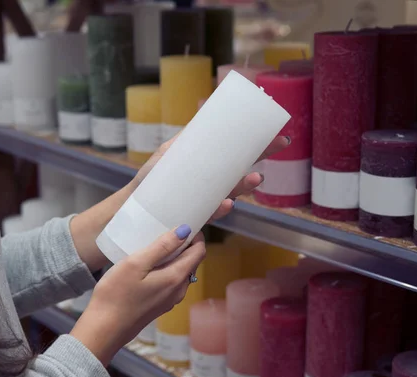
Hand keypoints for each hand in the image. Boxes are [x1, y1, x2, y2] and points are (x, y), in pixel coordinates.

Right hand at [70, 225, 205, 364]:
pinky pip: (171, 281)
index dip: (195, 236)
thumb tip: (185, 230)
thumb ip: (162, 246)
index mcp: (176, 278)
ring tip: (155, 244)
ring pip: (181, 271)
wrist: (104, 329)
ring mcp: (170, 300)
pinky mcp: (160, 305)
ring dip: (174, 257)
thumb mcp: (136, 263)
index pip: (198, 252)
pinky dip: (166, 269)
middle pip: (191, 261)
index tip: (181, 223)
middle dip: (184, 244)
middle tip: (166, 230)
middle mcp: (179, 290)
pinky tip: (149, 265)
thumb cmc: (116, 295)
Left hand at [132, 134, 290, 220]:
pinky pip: (214, 212)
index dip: (258, 145)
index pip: (237, 153)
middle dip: (262, 157)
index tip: (278, 134)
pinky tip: (226, 203)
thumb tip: (201, 120)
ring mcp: (208, 199)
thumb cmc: (151, 180)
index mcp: (209, 166)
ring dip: (245, 186)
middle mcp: (212, 182)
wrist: (136, 206)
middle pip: (243, 169)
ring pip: (233, 192)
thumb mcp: (167, 153)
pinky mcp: (199, 215)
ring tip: (255, 178)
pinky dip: (221, 208)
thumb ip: (183, 141)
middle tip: (280, 144)